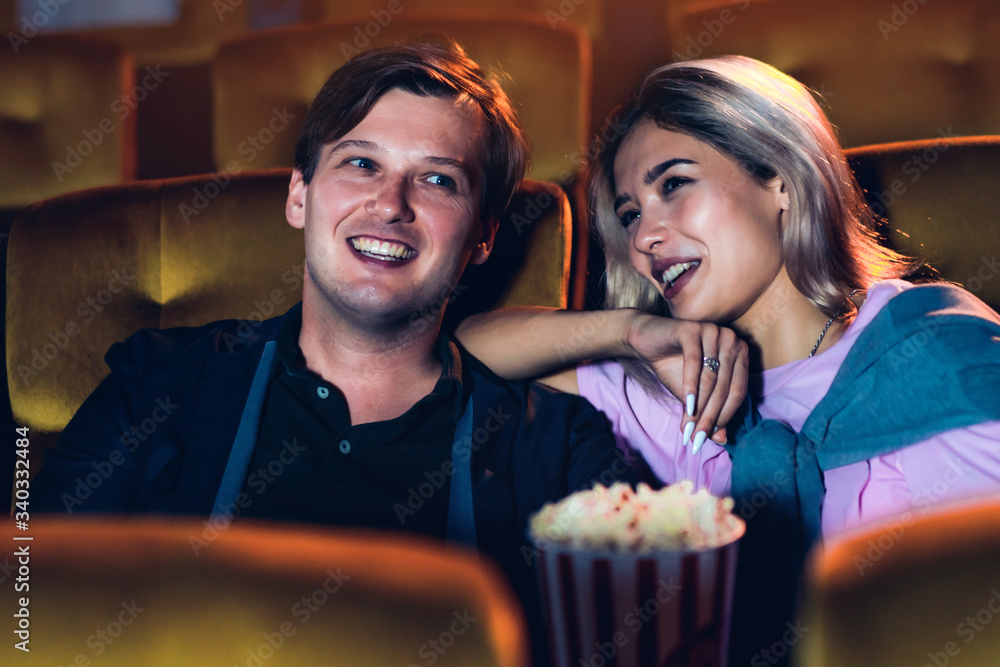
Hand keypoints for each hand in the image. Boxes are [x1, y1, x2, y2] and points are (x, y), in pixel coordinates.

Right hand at [624, 313, 748, 449]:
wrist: (647, 342)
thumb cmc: (675, 367)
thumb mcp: (695, 395)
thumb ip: (710, 413)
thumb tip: (722, 440)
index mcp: (740, 354)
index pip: (738, 391)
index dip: (725, 417)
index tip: (708, 438)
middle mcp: (732, 340)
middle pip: (725, 386)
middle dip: (710, 416)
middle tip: (696, 438)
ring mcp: (713, 332)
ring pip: (711, 377)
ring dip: (699, 406)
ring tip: (688, 427)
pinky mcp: (692, 328)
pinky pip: (694, 362)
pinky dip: (690, 386)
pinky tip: (686, 404)